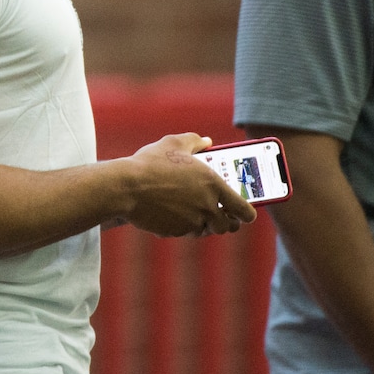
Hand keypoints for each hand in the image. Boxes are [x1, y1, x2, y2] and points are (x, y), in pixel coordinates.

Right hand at [125, 133, 256, 237]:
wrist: (127, 187)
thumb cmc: (151, 163)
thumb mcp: (174, 143)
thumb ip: (195, 141)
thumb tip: (207, 141)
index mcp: (213, 184)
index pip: (243, 210)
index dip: (247, 213)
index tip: (244, 212)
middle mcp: (207, 206)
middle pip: (227, 226)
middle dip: (226, 222)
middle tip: (221, 214)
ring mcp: (191, 222)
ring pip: (207, 231)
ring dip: (205, 225)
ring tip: (196, 212)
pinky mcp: (175, 232)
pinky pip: (185, 232)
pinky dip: (183, 226)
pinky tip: (172, 213)